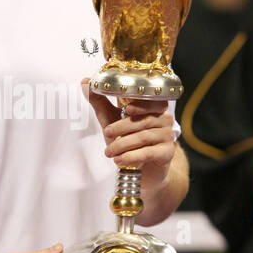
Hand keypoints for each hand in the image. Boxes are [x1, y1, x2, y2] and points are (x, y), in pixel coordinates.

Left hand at [83, 80, 175, 196]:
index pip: (151, 102)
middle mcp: (165, 120)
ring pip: (143, 137)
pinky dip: (131, 156)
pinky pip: (148, 152)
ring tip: (109, 152)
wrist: (143, 170)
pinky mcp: (167, 153)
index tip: (126, 108)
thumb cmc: (129, 142)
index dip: (140, 104)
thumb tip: (84, 82)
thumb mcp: (112, 121)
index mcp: (154, 108)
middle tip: (107, 134)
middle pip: (143, 121)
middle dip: (122, 128)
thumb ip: (100, 102)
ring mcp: (168, 136)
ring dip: (123, 145)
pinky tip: (119, 160)